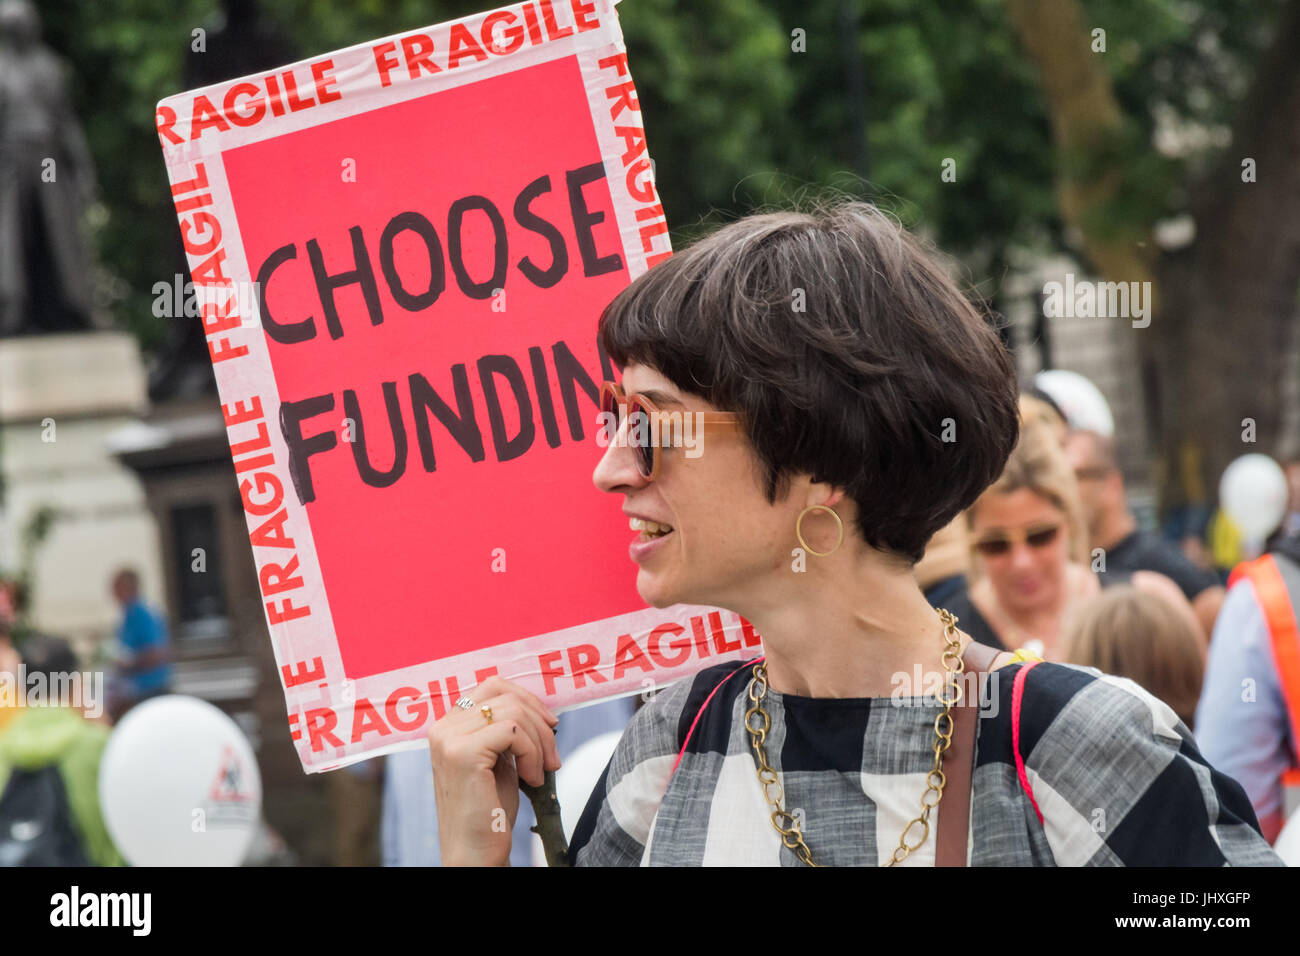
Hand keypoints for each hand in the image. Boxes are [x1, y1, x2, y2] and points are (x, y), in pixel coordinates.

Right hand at [428, 676, 561, 865]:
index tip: (549, 725)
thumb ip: (506, 730)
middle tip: (553, 756)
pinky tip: (531, 778)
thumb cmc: (488, 809)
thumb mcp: (499, 759)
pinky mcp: (462, 753)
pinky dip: (532, 752)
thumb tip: (541, 708)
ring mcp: (449, 739)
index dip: (527, 700)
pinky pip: (513, 730)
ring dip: (539, 742)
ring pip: (514, 712)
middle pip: (506, 695)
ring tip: (542, 771)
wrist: (474, 852)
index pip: (492, 686)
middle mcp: (442, 727)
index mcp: (448, 725)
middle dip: (540, 722)